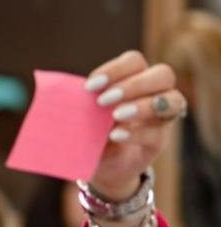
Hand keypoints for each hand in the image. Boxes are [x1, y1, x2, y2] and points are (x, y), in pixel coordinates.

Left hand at [85, 50, 184, 200]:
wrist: (100, 166)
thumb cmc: (90, 132)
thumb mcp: (82, 116)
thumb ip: (79, 102)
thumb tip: (53, 91)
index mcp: (134, 79)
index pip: (135, 61)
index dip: (115, 69)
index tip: (89, 87)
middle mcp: (155, 93)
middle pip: (163, 74)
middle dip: (133, 85)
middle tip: (104, 101)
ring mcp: (161, 117)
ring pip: (173, 99)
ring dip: (143, 105)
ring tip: (115, 116)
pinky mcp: (159, 141)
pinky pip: (158, 132)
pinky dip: (137, 132)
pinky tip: (116, 136)